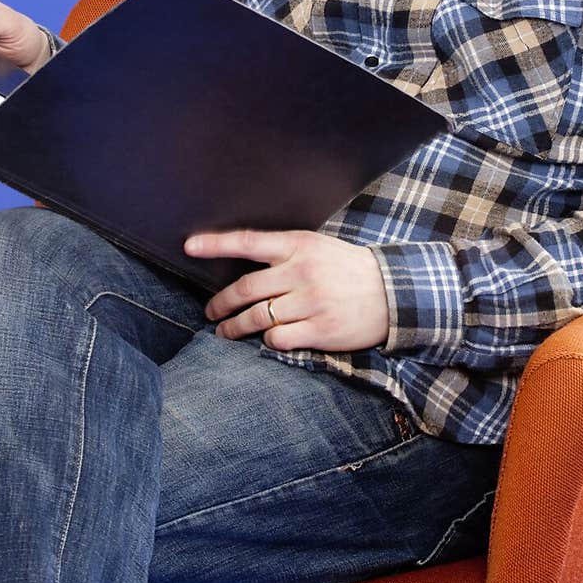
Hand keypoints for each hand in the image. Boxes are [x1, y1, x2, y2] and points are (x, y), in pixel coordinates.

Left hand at [187, 228, 389, 351]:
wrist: (393, 293)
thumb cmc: (348, 268)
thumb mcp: (318, 247)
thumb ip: (284, 253)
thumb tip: (243, 264)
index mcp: (299, 245)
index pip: (248, 242)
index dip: (216, 244)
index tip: (189, 247)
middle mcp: (301, 272)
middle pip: (245, 288)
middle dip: (220, 303)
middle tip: (209, 311)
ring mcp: (310, 302)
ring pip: (257, 317)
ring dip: (234, 327)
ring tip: (225, 331)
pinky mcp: (320, 330)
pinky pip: (278, 338)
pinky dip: (266, 340)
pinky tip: (266, 339)